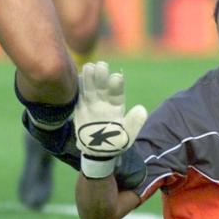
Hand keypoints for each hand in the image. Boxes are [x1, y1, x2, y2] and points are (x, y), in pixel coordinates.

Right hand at [74, 62, 146, 178]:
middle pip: (102, 86)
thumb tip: (141, 109)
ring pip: (90, 87)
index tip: (116, 77)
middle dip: (102, 75)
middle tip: (101, 65)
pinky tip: (77, 77)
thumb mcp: (127, 137)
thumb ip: (134, 124)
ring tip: (89, 66)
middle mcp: (104, 102)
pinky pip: (78, 95)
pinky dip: (77, 87)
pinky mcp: (80, 109)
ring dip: (89, 77)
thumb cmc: (114, 144)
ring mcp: (91, 104)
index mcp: (116, 106)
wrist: (97, 152)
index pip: (117, 92)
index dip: (116, 84)